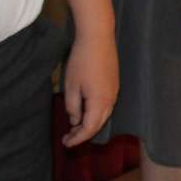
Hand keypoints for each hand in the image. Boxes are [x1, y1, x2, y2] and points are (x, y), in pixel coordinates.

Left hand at [59, 28, 118, 146]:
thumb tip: (76, 120)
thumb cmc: (81, 61)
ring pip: (104, 115)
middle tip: (68, 137)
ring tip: (75, 125)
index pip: (89, 129)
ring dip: (90, 123)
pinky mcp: (114, 83)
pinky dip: (95, 112)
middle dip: (83, 134)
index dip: (77, 139)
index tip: (65, 143)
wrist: (98, 37)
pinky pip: (106, 105)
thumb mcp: (71, 86)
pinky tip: (85, 109)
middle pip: (99, 124)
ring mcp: (115, 91)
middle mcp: (111, 100)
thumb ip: (73, 107)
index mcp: (100, 103)